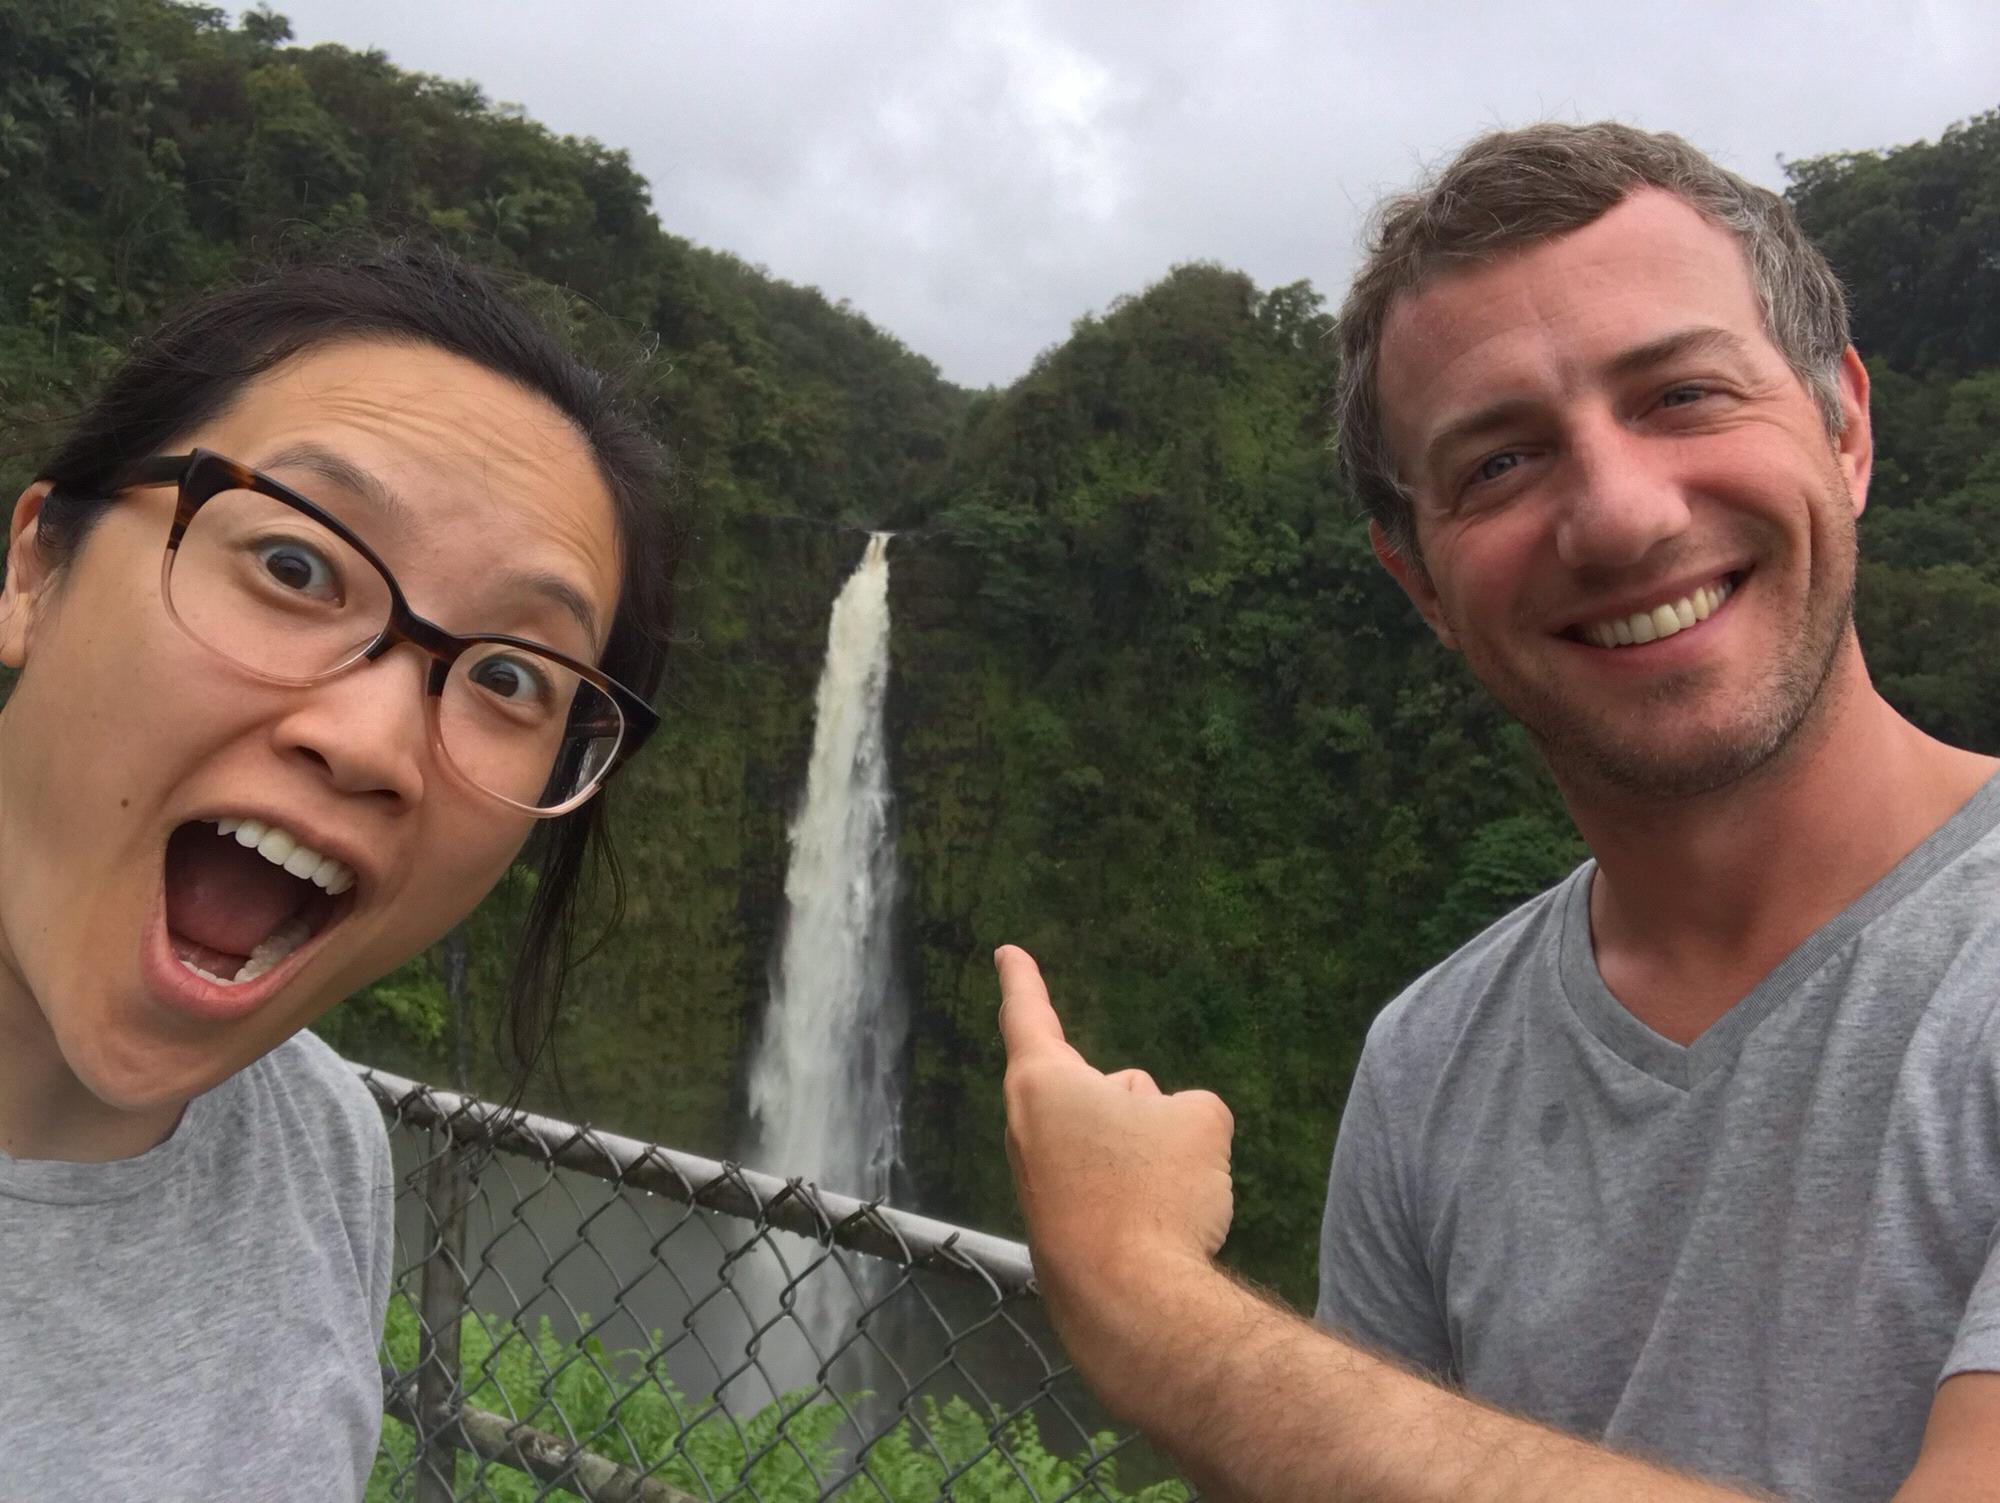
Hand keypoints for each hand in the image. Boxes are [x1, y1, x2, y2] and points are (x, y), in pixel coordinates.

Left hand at [995, 945, 1235, 1317]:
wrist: (1133, 1308)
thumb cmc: (1157, 1194)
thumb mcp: (1199, 1120)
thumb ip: (1180, 1105)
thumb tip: (1160, 1127)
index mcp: (1043, 1083)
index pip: (1029, 1013)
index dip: (1023, 979)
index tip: (1007, 952)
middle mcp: (1024, 1131)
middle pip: (1097, 1090)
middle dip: (1134, 1107)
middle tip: (1164, 1150)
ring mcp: (1035, 1187)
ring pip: (1111, 1144)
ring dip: (1142, 1159)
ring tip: (1165, 1202)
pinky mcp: (1055, 1233)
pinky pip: (1114, 1195)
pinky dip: (1139, 1205)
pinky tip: (1158, 1238)